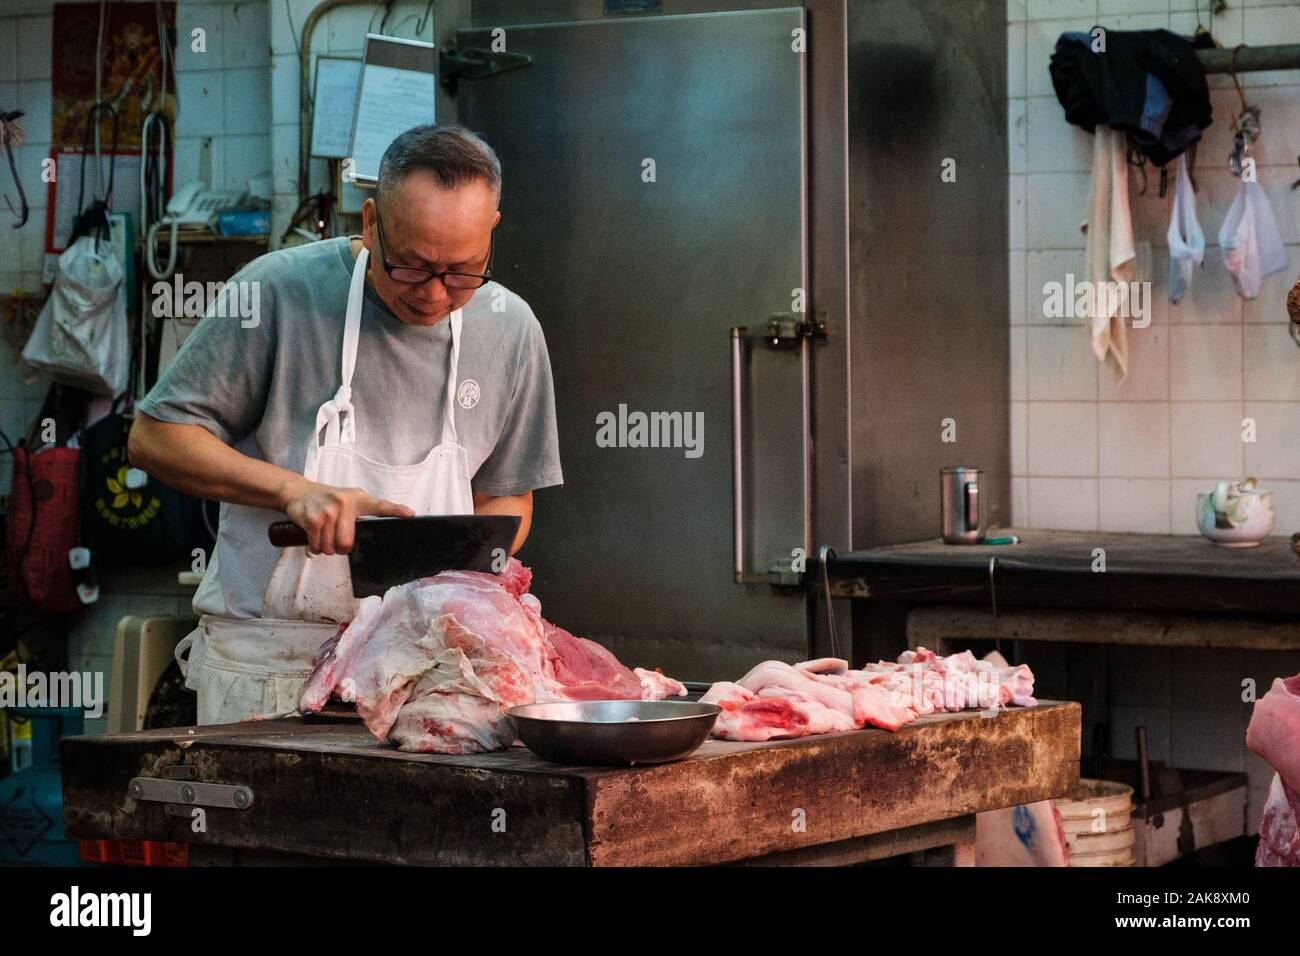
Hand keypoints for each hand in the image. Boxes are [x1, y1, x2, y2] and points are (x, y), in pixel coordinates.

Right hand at [282, 481, 413, 554]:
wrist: (299, 491)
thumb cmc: (328, 499)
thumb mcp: (348, 500)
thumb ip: (361, 514)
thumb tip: (376, 536)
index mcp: (359, 499)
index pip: (381, 506)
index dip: (397, 510)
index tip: (410, 514)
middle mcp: (345, 503)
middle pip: (347, 543)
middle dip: (341, 548)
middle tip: (336, 539)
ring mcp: (329, 511)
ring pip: (331, 548)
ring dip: (326, 548)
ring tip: (324, 534)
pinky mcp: (313, 519)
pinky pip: (317, 547)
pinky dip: (315, 548)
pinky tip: (314, 537)